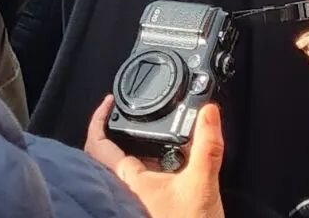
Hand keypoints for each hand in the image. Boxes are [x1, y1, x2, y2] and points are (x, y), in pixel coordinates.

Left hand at [85, 97, 224, 217]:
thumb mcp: (202, 185)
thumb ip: (206, 146)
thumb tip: (208, 112)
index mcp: (128, 184)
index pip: (99, 147)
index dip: (99, 120)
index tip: (108, 102)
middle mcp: (123, 196)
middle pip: (104, 160)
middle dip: (115, 135)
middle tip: (128, 115)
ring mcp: (131, 208)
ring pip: (120, 175)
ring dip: (131, 154)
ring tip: (149, 137)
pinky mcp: (144, 214)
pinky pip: (133, 189)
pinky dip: (142, 171)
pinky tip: (162, 168)